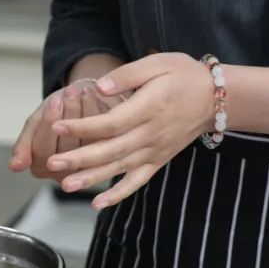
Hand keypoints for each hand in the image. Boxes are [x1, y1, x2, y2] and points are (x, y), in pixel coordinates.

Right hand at [10, 81, 123, 179]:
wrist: (79, 101)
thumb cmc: (55, 112)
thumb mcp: (35, 123)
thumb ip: (24, 142)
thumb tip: (14, 167)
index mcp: (39, 167)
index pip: (41, 150)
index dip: (48, 124)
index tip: (55, 101)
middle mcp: (62, 174)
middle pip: (64, 148)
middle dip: (68, 116)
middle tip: (71, 93)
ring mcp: (85, 168)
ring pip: (85, 144)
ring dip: (84, 114)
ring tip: (83, 91)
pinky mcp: (105, 159)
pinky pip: (102, 139)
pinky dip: (98, 114)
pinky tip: (95, 96)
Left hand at [47, 53, 213, 208]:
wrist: (216, 98)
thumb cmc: (184, 76)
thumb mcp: (158, 63)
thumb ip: (127, 75)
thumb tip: (99, 88)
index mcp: (148, 109)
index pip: (110, 123)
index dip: (83, 126)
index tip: (58, 125)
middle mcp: (150, 134)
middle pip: (110, 150)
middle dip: (79, 158)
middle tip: (52, 163)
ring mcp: (154, 150)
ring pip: (119, 168)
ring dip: (92, 178)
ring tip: (66, 185)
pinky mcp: (158, 160)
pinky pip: (137, 181)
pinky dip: (119, 195)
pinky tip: (98, 204)